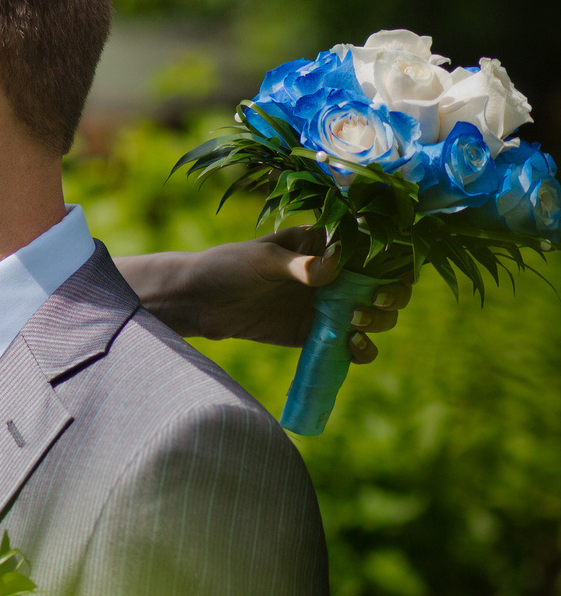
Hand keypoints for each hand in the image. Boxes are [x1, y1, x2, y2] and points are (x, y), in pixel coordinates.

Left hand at [145, 227, 410, 362]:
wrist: (199, 302)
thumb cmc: (228, 267)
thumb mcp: (262, 259)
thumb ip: (297, 264)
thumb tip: (335, 264)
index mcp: (327, 246)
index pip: (376, 249)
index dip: (395, 260)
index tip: (393, 272)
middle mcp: (337, 275)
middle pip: (387, 285)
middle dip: (392, 294)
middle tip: (373, 300)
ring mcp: (330, 306)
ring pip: (377, 315)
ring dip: (379, 320)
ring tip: (354, 321)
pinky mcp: (317, 334)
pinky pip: (353, 345)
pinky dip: (362, 349)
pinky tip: (352, 346)